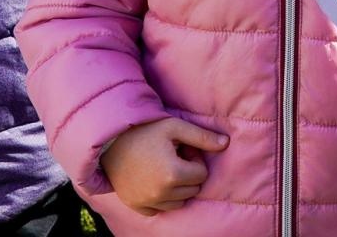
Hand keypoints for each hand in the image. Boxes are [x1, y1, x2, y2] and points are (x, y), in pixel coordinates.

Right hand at [99, 116, 227, 215]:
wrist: (110, 141)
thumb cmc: (146, 130)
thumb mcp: (175, 127)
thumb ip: (203, 137)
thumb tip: (226, 144)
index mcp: (173, 174)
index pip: (202, 175)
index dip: (195, 160)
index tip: (182, 149)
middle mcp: (160, 193)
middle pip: (192, 190)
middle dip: (188, 174)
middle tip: (173, 157)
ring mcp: (147, 202)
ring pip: (179, 202)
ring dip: (177, 188)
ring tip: (164, 167)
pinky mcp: (136, 206)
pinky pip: (159, 210)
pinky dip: (162, 199)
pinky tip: (154, 181)